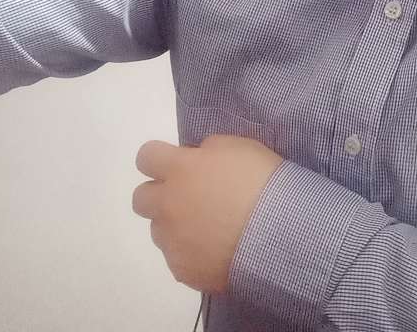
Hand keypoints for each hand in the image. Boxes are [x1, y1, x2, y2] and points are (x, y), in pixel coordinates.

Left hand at [132, 134, 283, 292]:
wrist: (275, 231)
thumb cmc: (260, 180)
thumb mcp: (237, 146)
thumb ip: (207, 151)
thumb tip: (196, 159)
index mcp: (179, 169)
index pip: (146, 156)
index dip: (158, 158)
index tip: (176, 162)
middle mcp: (167, 204)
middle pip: (140, 197)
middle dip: (158, 194)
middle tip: (187, 196)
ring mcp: (172, 240)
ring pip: (159, 230)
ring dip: (175, 224)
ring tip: (208, 227)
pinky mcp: (182, 269)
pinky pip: (176, 257)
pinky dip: (190, 251)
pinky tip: (215, 248)